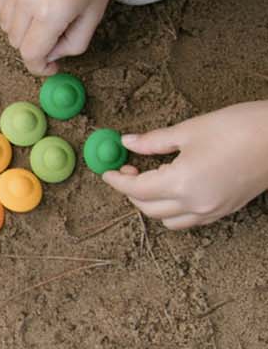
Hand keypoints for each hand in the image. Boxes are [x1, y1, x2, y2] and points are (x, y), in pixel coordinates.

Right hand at [0, 0, 125, 74]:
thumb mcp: (97, 10)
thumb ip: (75, 41)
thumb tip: (54, 53)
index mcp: (51, 12)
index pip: (32, 55)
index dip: (41, 67)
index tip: (52, 67)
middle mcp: (25, 1)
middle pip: (17, 43)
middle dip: (36, 46)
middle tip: (57, 33)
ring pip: (7, 27)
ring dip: (23, 30)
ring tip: (46, 15)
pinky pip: (0, 7)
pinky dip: (12, 13)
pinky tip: (32, 3)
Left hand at [103, 101, 267, 227]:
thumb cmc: (240, 128)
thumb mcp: (189, 130)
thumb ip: (153, 142)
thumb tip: (127, 143)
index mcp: (182, 183)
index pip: (136, 189)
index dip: (117, 180)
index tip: (107, 171)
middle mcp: (195, 204)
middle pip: (147, 208)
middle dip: (132, 191)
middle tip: (129, 168)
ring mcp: (212, 210)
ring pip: (168, 220)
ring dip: (152, 204)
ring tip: (153, 178)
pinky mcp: (226, 210)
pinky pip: (189, 220)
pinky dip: (175, 209)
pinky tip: (176, 187)